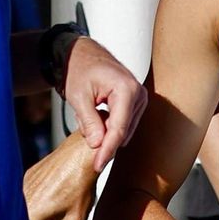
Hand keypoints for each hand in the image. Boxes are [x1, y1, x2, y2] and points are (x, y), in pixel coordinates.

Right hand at [24, 131, 96, 219]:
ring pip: (23, 211)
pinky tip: (51, 204)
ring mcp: (21, 187)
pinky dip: (35, 204)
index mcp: (29, 214)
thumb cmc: (78, 184)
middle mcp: (20, 200)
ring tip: (53, 219)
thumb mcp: (74, 218)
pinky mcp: (26, 177)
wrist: (80, 154)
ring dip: (35, 219)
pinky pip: (25, 198)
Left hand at [59, 38, 147, 170]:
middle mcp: (138, 94)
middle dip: (103, 140)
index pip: (119, 129)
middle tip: (83, 133)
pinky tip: (95, 114)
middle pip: (123, 132)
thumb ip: (89, 121)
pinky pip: (123, 123)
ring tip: (87, 114)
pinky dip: (107, 125)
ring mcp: (140, 99)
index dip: (107, 150)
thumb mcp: (79, 96)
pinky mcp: (136, 103)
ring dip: (104, 131)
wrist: (83, 54)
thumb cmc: (80, 69)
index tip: (97, 165)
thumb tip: (98, 145)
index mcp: (127, 89)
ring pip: (123, 130)